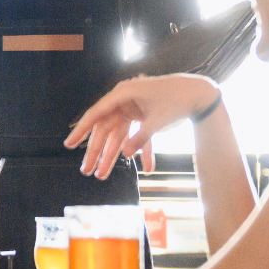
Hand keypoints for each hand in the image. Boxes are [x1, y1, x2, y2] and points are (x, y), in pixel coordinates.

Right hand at [65, 74, 219, 179]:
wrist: (199, 92)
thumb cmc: (177, 100)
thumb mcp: (158, 121)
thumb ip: (140, 138)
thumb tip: (126, 155)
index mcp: (122, 95)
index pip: (96, 115)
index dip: (81, 131)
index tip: (69, 145)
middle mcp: (124, 101)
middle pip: (105, 130)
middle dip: (97, 153)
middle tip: (86, 171)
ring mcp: (133, 108)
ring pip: (119, 135)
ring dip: (114, 156)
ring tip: (102, 175)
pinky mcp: (143, 115)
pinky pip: (138, 135)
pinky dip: (143, 150)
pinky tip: (148, 169)